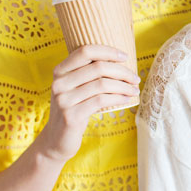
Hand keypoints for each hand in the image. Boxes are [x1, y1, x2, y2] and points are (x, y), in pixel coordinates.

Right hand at [39, 44, 139, 162]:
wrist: (56, 139)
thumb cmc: (73, 109)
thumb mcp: (75, 88)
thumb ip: (88, 73)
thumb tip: (120, 60)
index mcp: (60, 71)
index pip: (85, 51)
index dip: (108, 51)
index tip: (125, 57)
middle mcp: (59, 83)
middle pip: (98, 67)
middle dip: (122, 71)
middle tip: (135, 78)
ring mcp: (63, 100)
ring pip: (102, 84)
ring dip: (123, 86)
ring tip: (134, 90)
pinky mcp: (71, 116)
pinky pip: (101, 101)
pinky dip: (118, 98)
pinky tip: (126, 99)